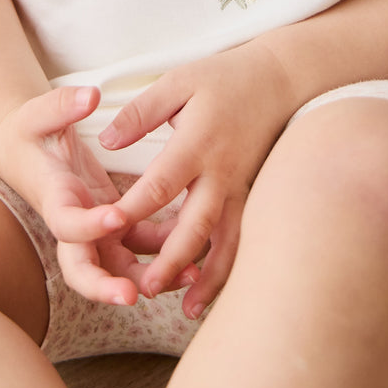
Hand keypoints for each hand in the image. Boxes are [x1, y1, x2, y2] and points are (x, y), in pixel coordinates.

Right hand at [0, 87, 191, 306]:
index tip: (116, 216)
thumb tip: (89, 96)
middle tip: (134, 296)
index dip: (88, 225)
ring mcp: (95, 229)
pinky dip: (163, 251)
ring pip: (118, 266)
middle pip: (84, 268)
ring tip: (187, 277)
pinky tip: (195, 252)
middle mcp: (73, 222)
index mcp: (53, 197)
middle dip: (106, 287)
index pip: (66, 223)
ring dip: (149, 276)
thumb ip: (62, 104)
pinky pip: (140, 246)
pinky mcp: (114, 225)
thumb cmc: (30, 130)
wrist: (25, 150)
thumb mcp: (39, 113)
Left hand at [98, 41, 294, 317]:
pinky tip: (213, 290)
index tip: (107, 229)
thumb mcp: (179, 82)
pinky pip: (241, 237)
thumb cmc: (224, 78)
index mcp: (197, 143)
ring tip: (188, 308)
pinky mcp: (251, 195)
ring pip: (225, 241)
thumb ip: (142, 111)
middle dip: (171, 259)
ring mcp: (240, 187)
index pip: (160, 184)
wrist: (280, 79)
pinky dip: (229, 266)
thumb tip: (107, 141)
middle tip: (146, 288)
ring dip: (208, 276)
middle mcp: (220, 172)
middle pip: (195, 224)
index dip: (133, 208)